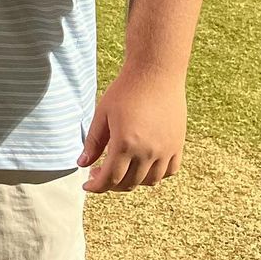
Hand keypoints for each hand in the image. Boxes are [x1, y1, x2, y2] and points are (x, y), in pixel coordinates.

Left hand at [77, 68, 185, 193]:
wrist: (156, 73)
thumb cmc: (125, 90)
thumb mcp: (102, 114)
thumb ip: (93, 142)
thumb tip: (82, 164)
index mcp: (125, 144)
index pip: (110, 179)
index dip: (96, 186)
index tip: (87, 185)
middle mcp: (148, 151)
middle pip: (129, 183)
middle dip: (111, 185)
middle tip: (100, 174)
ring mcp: (166, 150)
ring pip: (150, 181)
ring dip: (133, 182)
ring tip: (121, 170)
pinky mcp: (178, 144)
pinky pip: (169, 171)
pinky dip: (155, 175)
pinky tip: (143, 166)